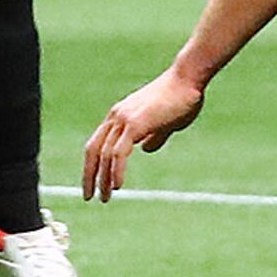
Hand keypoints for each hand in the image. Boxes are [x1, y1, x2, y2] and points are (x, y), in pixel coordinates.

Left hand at [81, 66, 205, 200]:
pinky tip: (117, 186)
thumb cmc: (181, 98)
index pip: (98, 143)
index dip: (94, 164)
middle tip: (89, 196)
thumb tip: (147, 149)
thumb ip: (155, 135)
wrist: (188, 80)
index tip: (94, 183)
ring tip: (105, 197)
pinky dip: (115, 171)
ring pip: (105, 154)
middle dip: (90, 175)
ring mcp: (124, 119)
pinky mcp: (135, 124)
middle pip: (94, 150)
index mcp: (120, 115)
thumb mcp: (165, 122)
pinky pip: (119, 153)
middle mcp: (117, 116)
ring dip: (103, 179)